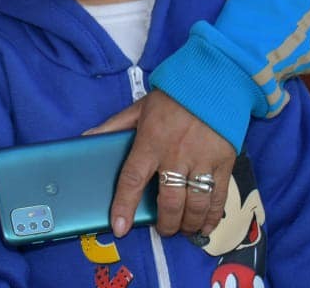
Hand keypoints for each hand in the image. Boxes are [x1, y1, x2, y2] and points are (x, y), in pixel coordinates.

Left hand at [86, 90, 235, 238]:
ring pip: (194, 204)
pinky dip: (212, 216)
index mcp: (150, 141)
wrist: (213, 80)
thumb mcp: (139, 107)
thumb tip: (85, 137)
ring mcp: (202, 160)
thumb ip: (114, 126)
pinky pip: (218, 197)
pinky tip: (206, 225)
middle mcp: (175, 155)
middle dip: (165, 223)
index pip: (132, 179)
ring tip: (183, 230)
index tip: (119, 227)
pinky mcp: (224, 162)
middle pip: (169, 201)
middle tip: (163, 230)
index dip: (124, 206)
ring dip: (188, 224)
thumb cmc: (172, 96)